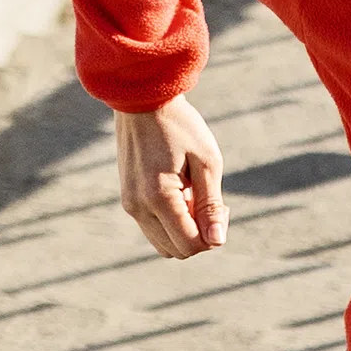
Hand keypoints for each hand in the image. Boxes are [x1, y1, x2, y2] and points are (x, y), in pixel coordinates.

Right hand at [114, 100, 225, 257]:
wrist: (142, 99)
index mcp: (158, 198)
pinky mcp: (128, 199)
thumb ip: (210, 204)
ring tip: (195, 195)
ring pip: (163, 244)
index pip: (189, 245)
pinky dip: (171, 222)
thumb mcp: (206, 161)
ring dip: (185, 230)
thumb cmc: (179, 126)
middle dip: (200, 236)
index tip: (222, 206)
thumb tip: (216, 242)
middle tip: (210, 200)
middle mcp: (138, 208)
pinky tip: (181, 193)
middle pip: (177, 250)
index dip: (213, 236)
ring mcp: (129, 205)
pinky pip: (153, 229)